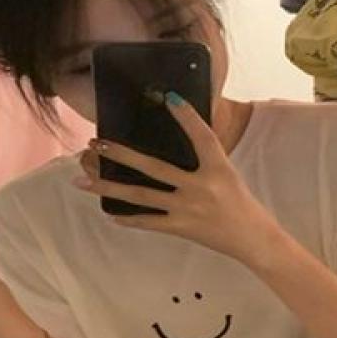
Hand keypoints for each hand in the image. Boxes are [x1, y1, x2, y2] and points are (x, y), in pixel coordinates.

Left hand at [73, 93, 282, 266]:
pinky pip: (149, 223)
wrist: (252, 239)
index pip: (202, 137)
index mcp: (218, 168)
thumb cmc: (240, 203)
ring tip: (83, 181)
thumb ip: (205, 158)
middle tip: (97, 143)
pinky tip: (110, 214)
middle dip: (122, 155)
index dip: (187, 116)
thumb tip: (179, 141)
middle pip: (154, 168)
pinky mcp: (181, 228)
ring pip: (141, 197)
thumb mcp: (227, 173)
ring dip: (109, 188)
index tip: (169, 98)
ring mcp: (188, 209)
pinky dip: (129, 219)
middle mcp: (201, 187)